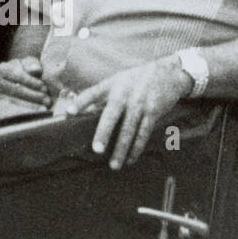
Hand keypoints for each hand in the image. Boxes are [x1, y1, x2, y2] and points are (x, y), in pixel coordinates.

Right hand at [0, 56, 52, 107]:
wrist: (13, 80)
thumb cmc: (23, 71)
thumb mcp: (28, 63)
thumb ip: (32, 64)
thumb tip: (36, 69)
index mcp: (1, 69)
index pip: (18, 76)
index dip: (32, 83)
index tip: (45, 89)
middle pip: (15, 90)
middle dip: (33, 96)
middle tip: (47, 101)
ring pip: (13, 102)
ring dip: (29, 106)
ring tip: (43, 109)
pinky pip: (11, 110)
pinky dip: (23, 112)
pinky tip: (35, 114)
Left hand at [67, 56, 192, 169]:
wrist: (168, 73)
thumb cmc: (136, 79)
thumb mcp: (118, 81)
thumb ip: (103, 96)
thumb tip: (86, 113)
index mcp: (111, 85)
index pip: (92, 93)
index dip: (81, 102)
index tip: (69, 113)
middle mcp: (124, 94)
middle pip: (112, 115)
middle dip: (104, 133)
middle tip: (96, 150)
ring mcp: (139, 104)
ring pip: (129, 130)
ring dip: (121, 149)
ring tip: (113, 165)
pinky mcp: (153, 112)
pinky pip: (143, 133)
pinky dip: (136, 148)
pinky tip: (130, 159)